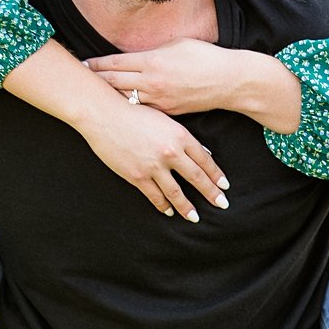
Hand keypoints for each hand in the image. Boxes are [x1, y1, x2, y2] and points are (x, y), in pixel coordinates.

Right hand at [72, 91, 227, 220]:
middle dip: (211, 194)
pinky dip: (163, 205)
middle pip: (197, 178)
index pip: (205, 160)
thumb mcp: (163, 119)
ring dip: (187, 207)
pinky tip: (168, 211)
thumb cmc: (132, 111)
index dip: (216, 175)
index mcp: (180, 136)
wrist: (103, 114)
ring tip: (194, 217)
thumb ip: (182, 137)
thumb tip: (202, 152)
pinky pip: (154, 196)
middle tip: (222, 204)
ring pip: (176, 192)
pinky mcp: (137, 176)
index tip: (224, 186)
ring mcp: (154, 166)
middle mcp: (170, 152)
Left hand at [85, 39, 271, 118]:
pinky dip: (127, 106)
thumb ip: (152, 50)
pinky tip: (116, 106)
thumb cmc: (206, 57)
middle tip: (77, 78)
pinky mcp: (167, 112)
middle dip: (94, 80)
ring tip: (90, 93)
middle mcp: (151, 82)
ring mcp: (158, 99)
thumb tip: (135, 55)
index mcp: (152, 61)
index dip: (95, 64)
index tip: (81, 63)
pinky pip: (141, 108)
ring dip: (108, 95)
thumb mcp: (177, 44)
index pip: (114, 63)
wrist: (230, 82)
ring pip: (124, 98)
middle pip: (113, 81)